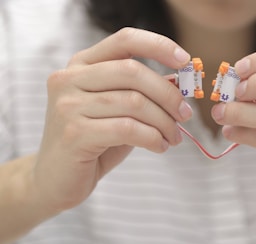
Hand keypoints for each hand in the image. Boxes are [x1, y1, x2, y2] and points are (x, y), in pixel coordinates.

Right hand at [33, 28, 192, 210]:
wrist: (56, 179)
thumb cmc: (94, 141)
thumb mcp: (120, 110)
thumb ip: (143, 93)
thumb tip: (179, 82)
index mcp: (82, 65)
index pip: (125, 40)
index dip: (159, 46)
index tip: (185, 61)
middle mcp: (70, 78)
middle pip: (133, 72)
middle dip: (168, 95)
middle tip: (185, 115)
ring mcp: (69, 105)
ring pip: (135, 103)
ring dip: (164, 122)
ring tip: (173, 137)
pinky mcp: (74, 133)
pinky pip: (128, 129)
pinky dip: (153, 138)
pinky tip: (159, 146)